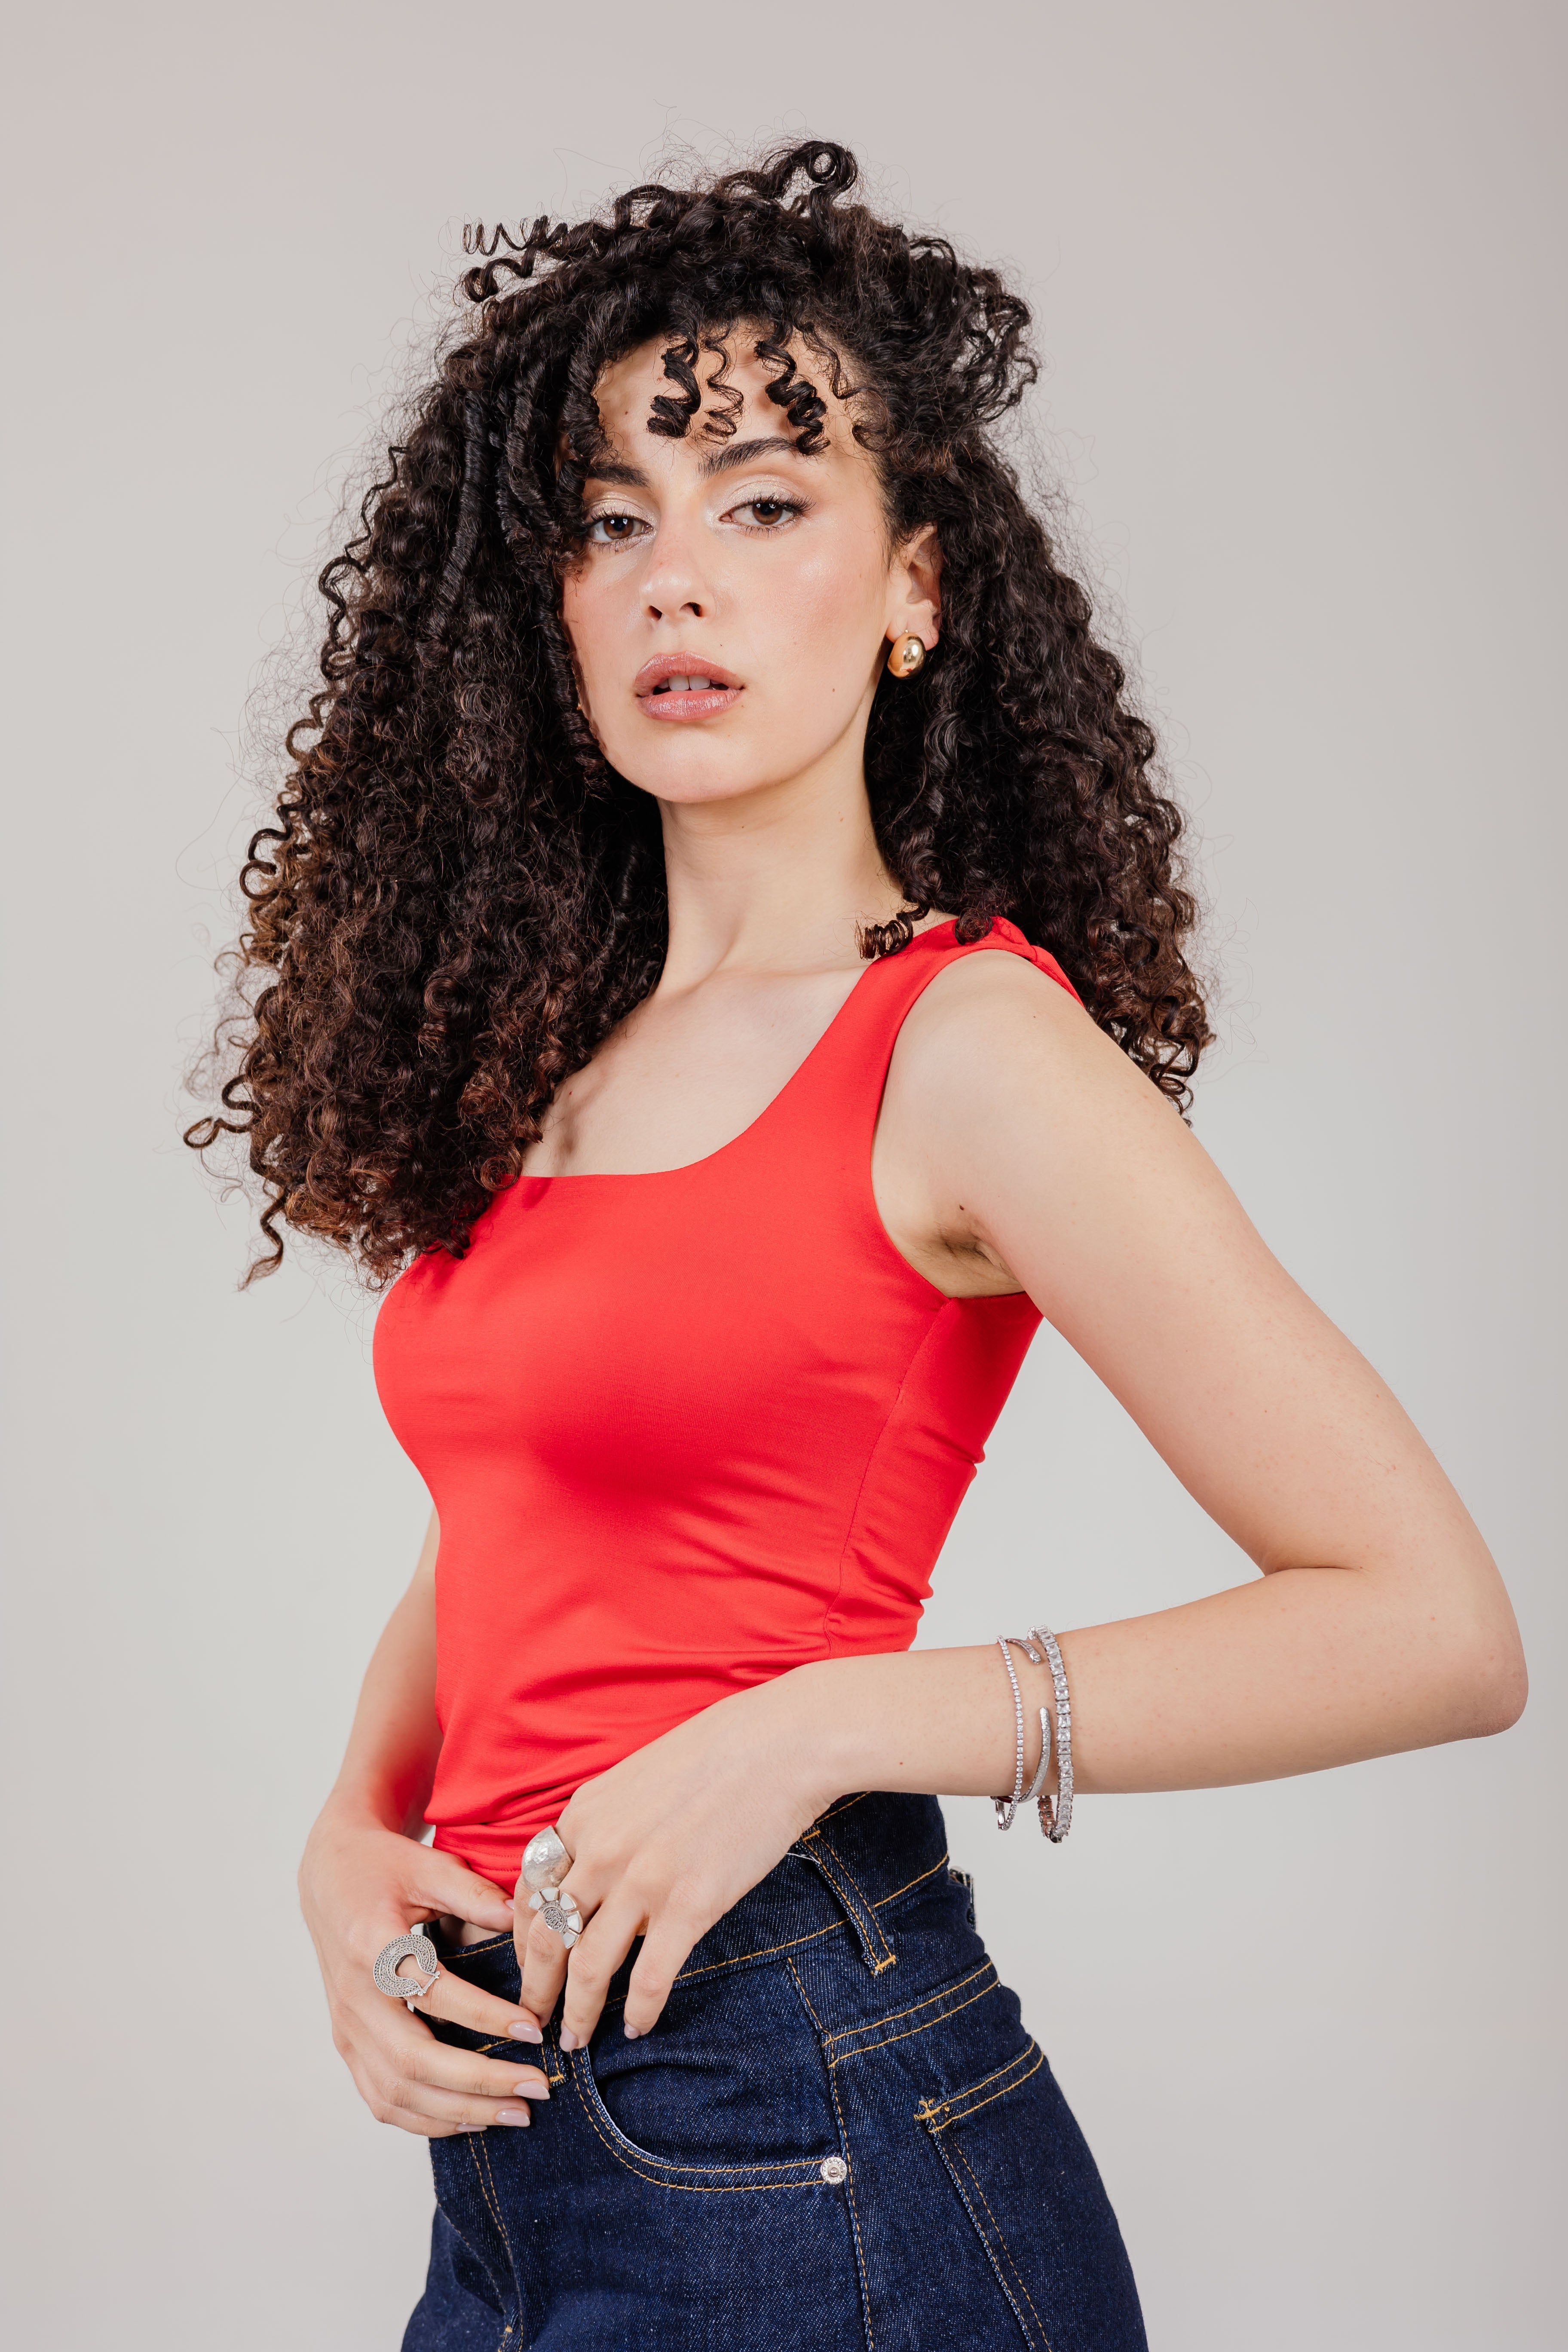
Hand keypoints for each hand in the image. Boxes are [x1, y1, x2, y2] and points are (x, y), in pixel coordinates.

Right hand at [300, 1807, 551, 2135]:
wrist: (328, 1878)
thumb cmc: (382, 1869)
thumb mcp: (428, 1865)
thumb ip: (473, 1893)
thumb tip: (523, 1919)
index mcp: (374, 1947)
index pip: (434, 1994)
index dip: (486, 2017)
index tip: (535, 2028)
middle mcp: (355, 1998)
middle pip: (413, 2061)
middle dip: (479, 2083)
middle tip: (538, 2088)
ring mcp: (347, 2029)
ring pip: (397, 2093)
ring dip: (459, 2112)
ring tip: (517, 2112)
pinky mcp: (348, 2045)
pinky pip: (382, 2099)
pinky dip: (427, 2119)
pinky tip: (473, 2117)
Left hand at [517, 1670, 835, 2047]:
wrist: (780, 1745)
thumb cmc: (716, 1753)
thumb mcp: (636, 1780)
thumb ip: (605, 1826)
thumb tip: (592, 1873)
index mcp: (584, 1816)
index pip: (530, 1892)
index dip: (521, 1940)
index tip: (529, 1967)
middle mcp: (601, 1850)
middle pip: (547, 1937)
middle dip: (536, 1988)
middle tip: (535, 2020)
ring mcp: (643, 1880)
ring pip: (588, 1966)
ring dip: (577, 2012)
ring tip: (576, 2040)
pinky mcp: (689, 1905)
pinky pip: (649, 1977)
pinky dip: (638, 2011)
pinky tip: (638, 2026)